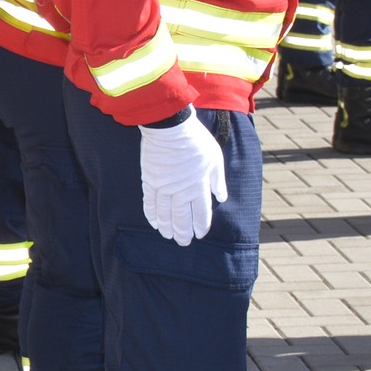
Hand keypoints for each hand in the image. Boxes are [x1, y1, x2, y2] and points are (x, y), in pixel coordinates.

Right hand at [138, 113, 227, 245]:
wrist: (170, 128)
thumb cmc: (195, 141)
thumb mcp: (215, 159)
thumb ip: (218, 181)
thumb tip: (221, 198)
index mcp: (199, 186)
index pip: (201, 213)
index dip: (201, 226)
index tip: (200, 234)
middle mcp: (181, 191)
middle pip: (182, 218)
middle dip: (183, 233)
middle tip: (183, 242)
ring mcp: (163, 187)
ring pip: (165, 214)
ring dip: (167, 227)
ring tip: (168, 236)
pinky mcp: (150, 181)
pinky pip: (150, 202)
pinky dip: (151, 214)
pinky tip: (154, 222)